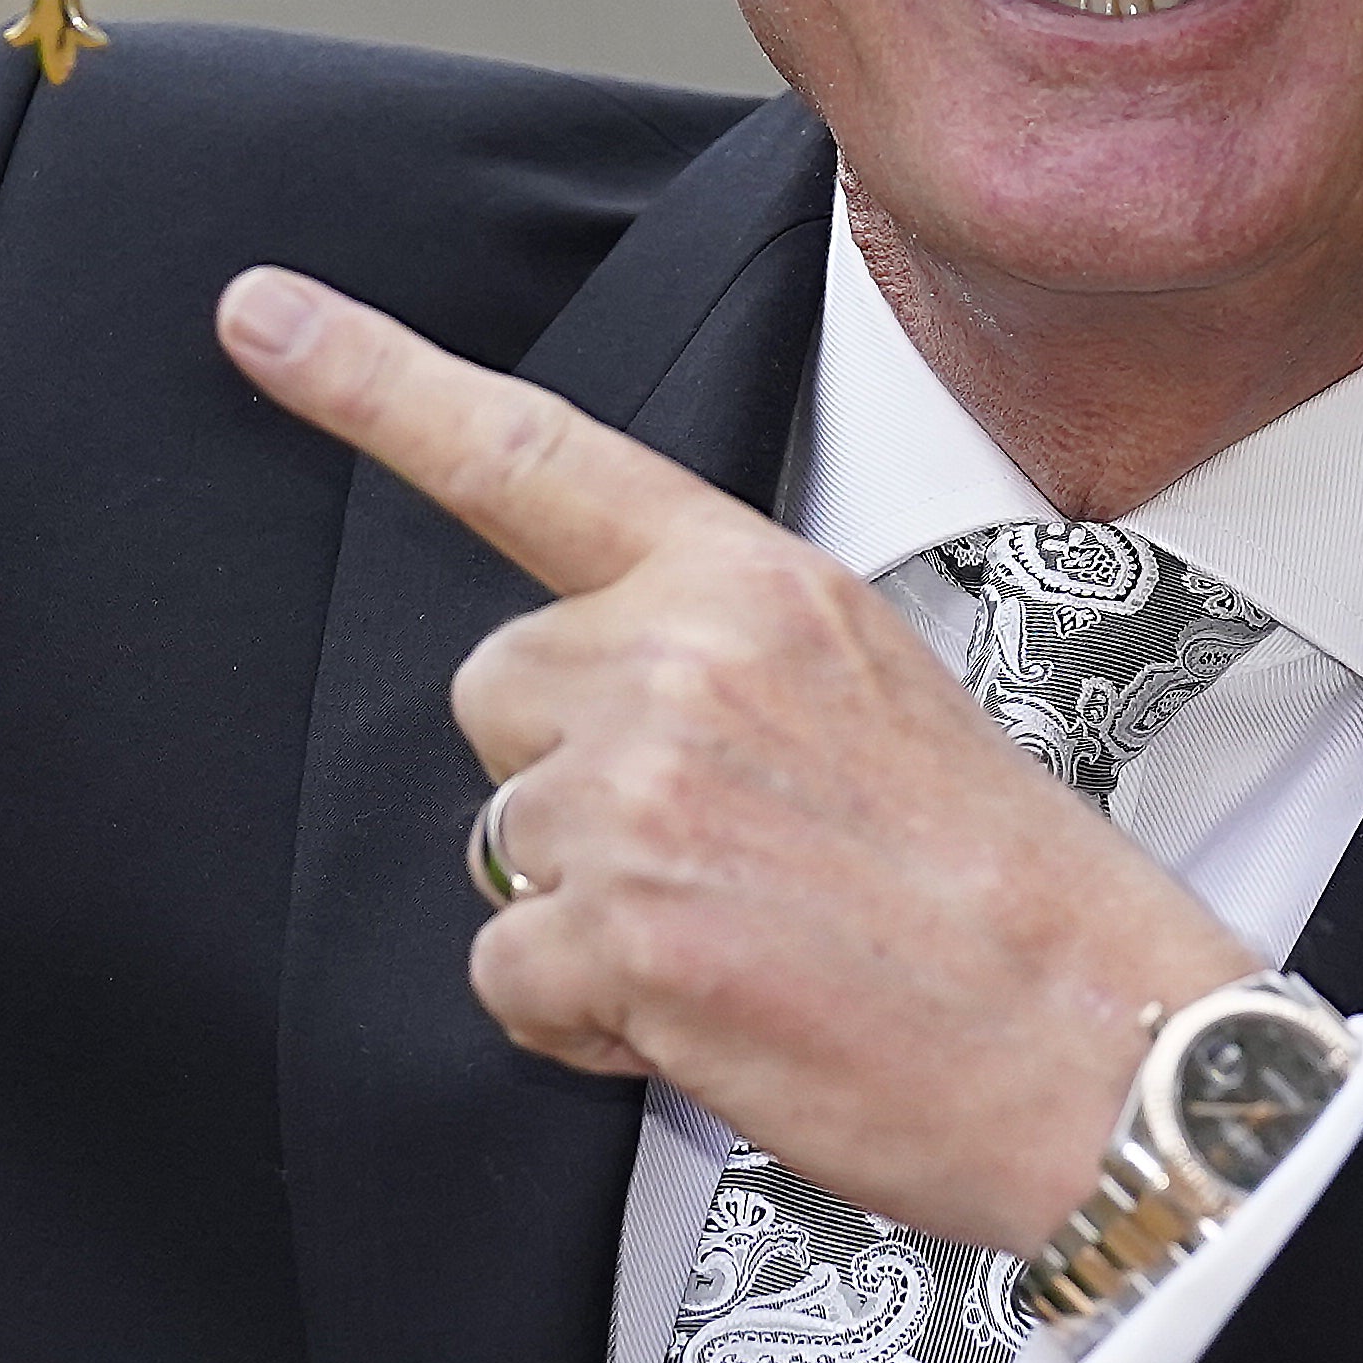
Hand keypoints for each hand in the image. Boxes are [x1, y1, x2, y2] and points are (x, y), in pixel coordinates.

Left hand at [218, 264, 1253, 1249]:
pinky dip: (588, 1023)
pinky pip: (509, 975)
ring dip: (590, 915)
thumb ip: (722, 663)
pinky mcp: (618, 931)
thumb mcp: (878, 697)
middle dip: (569, 785)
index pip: (532, 458)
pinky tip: (719, 1021)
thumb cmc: (1009, 899)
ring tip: (749, 946)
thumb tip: (602, 719)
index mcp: (756, 583)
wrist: (1103, 1046)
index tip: (260, 315)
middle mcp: (682, 660)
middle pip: (496, 697)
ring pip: (504, 847)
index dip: (373, 381)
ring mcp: (641, 791)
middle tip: (728, 860)